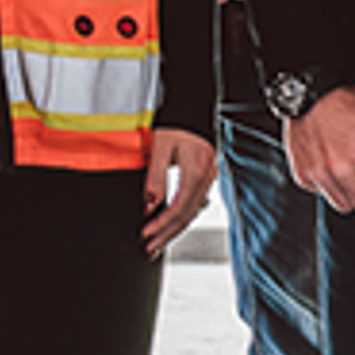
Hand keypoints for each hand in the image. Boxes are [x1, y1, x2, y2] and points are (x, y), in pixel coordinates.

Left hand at [140, 127, 216, 254]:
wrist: (192, 105)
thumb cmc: (175, 123)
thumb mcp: (160, 147)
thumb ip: (155, 177)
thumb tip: (149, 205)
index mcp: (196, 172)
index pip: (177, 208)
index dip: (160, 225)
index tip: (145, 236)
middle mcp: (206, 178)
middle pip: (187, 215)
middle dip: (167, 234)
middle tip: (150, 249)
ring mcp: (209, 177)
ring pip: (192, 211)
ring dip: (174, 228)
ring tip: (158, 241)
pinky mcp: (206, 174)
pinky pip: (195, 202)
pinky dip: (182, 215)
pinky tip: (173, 222)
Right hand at [286, 84, 354, 212]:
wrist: (309, 95)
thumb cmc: (350, 103)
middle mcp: (340, 169)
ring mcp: (318, 173)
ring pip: (341, 204)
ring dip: (348, 192)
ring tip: (349, 172)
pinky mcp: (301, 172)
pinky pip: (318, 192)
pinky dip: (325, 184)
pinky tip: (328, 166)